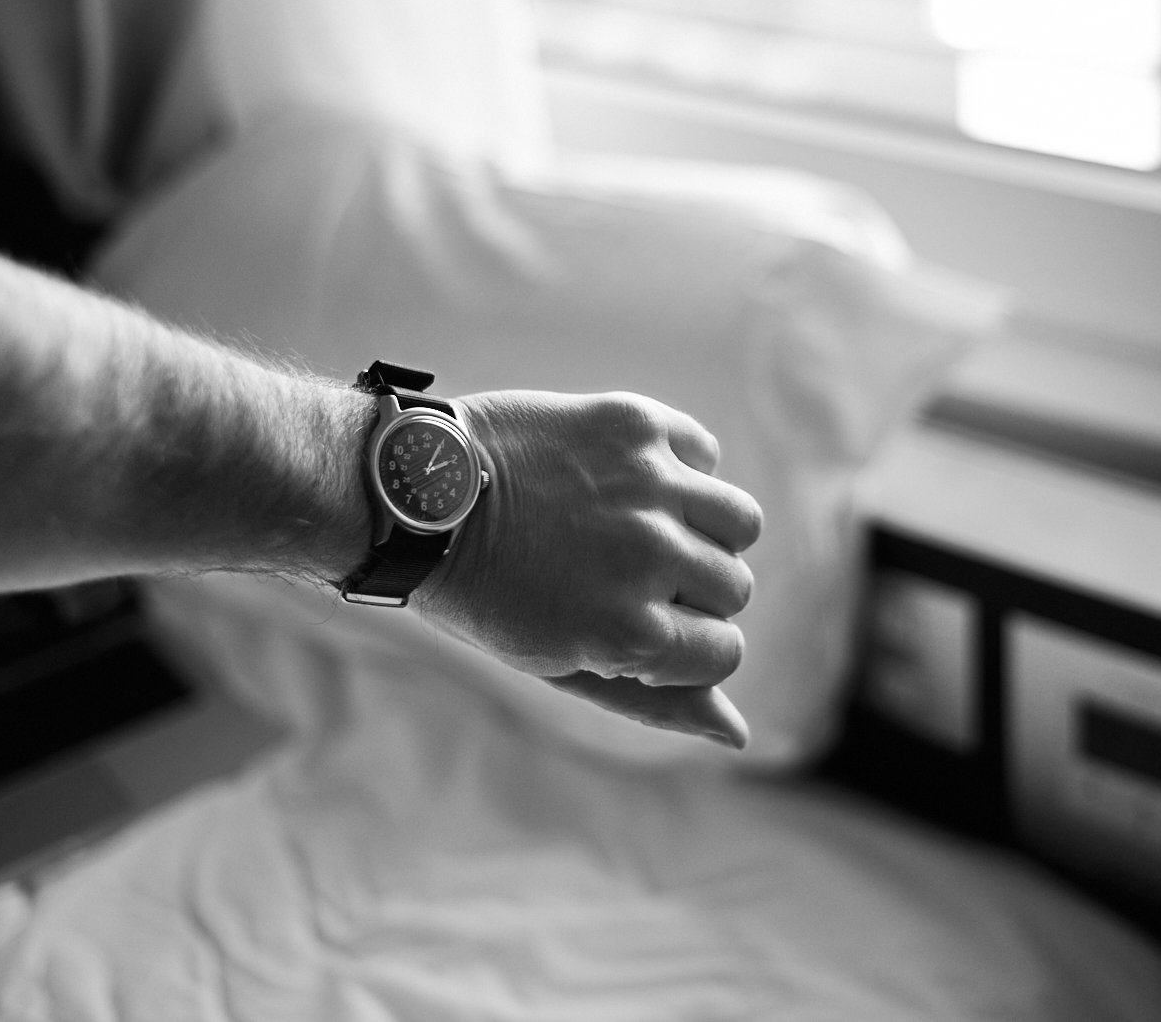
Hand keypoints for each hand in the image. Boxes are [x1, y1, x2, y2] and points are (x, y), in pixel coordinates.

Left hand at [415, 391, 762, 748]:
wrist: (419, 496)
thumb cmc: (486, 593)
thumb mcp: (561, 664)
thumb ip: (654, 701)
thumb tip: (739, 734)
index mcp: (631, 631)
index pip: (725, 651)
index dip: (684, 647)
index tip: (637, 628)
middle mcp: (651, 557)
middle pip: (734, 587)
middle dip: (690, 590)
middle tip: (624, 574)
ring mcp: (648, 487)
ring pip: (741, 521)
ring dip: (704, 530)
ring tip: (648, 525)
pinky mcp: (637, 426)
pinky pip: (705, 453)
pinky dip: (681, 468)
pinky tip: (629, 480)